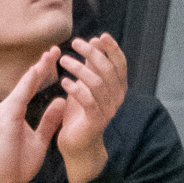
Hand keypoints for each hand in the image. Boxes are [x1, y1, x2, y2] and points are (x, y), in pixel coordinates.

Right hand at [0, 47, 63, 182]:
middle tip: (56, 48)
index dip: (43, 73)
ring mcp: (5, 111)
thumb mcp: (39, 140)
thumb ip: (48, 121)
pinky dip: (29, 82)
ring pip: (24, 85)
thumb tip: (60, 102)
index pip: (31, 88)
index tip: (56, 58)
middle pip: (27, 82)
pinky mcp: (6, 117)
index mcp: (16, 112)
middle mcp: (8, 108)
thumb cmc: (16, 165)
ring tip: (51, 54)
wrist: (0, 182)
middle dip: (42, 65)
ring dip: (37, 69)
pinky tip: (39, 70)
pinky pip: (20, 95)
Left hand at [56, 33, 126, 182]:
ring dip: (79, 68)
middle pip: (108, 70)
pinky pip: (88, 101)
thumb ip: (91, 67)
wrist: (77, 146)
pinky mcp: (95, 121)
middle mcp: (117, 98)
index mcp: (118, 88)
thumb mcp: (86, 85)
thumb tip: (93, 42)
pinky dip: (75, 89)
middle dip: (93, 53)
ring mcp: (108, 110)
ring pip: (97, 83)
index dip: (112, 49)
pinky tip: (64, 81)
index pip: (120, 63)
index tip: (99, 36)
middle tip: (75, 43)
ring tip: (64, 60)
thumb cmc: (80, 113)